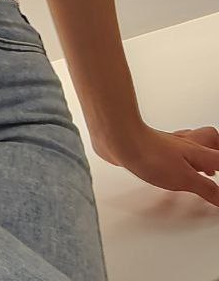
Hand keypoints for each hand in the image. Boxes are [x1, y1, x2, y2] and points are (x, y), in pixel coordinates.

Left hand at [94, 123, 218, 207]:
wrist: (117, 138)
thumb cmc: (148, 153)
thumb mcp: (185, 178)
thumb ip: (207, 189)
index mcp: (197, 151)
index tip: (217, 181)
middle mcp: (184, 143)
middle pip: (209, 140)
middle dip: (217, 151)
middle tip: (216, 168)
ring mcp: (167, 143)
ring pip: (189, 142)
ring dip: (198, 153)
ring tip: (202, 168)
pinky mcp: (151, 146)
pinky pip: (169, 148)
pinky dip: (175, 156)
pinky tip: (170, 165)